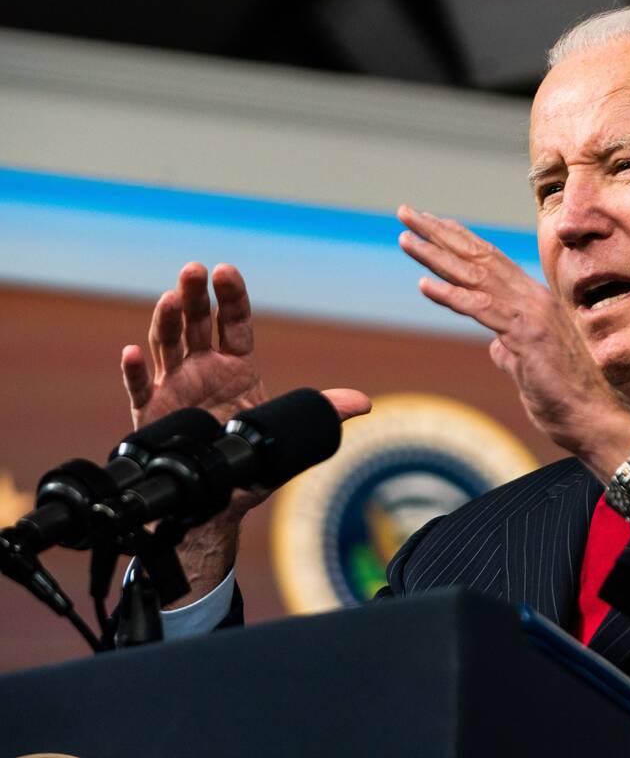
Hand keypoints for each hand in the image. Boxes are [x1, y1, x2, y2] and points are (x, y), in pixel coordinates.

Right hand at [121, 262, 371, 433]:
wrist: (221, 496)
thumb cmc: (253, 457)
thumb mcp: (290, 430)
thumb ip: (322, 411)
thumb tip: (363, 403)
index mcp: (237, 365)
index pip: (234, 322)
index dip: (231, 297)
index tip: (226, 271)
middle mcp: (204, 368)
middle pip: (197, 323)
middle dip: (195, 296)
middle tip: (194, 270)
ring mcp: (175, 385)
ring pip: (167, 345)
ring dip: (167, 321)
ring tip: (170, 299)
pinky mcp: (152, 411)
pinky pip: (140, 388)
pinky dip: (134, 371)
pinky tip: (131, 354)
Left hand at [397, 206, 629, 480]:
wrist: (593, 417)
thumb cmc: (564, 397)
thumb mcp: (529, 366)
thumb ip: (511, 349)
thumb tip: (495, 348)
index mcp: (534, 300)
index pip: (490, 260)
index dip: (458, 238)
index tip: (430, 223)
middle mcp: (533, 297)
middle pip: (479, 256)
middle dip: (438, 233)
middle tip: (405, 213)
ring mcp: (532, 313)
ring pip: (476, 275)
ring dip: (436, 255)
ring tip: (405, 238)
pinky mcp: (527, 335)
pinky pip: (482, 310)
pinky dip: (452, 295)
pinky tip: (424, 285)